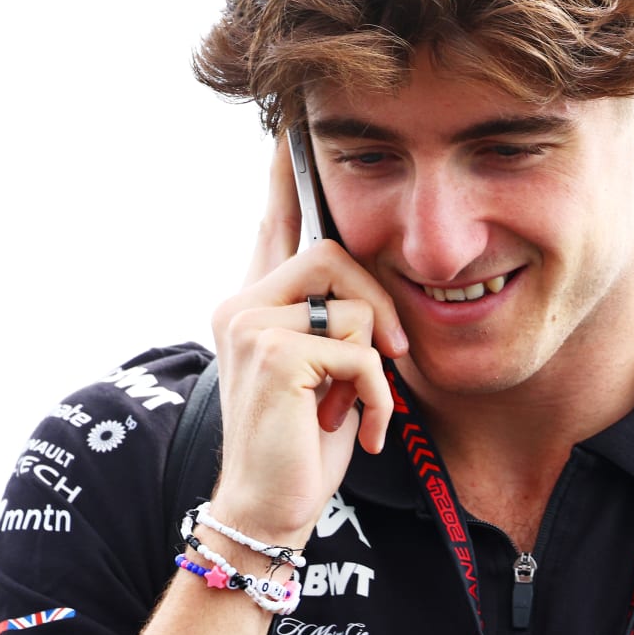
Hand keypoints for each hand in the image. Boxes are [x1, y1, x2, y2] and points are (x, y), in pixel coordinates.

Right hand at [207, 139, 404, 543]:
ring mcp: (250, 323)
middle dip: (379, 306)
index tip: (290, 126)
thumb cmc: (306, 443)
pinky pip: (360, 349)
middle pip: (334, 251)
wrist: (271, 509)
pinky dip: (376, 395)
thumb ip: (332, 319)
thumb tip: (367, 274)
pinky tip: (361, 428)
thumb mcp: (326, 371)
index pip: (273, 223)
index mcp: (253, 302)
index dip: (284, 175)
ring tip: (360, 402)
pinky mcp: (272, 352)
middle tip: (392, 359)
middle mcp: (241, 303)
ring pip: (352, 302)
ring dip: (376, 359)